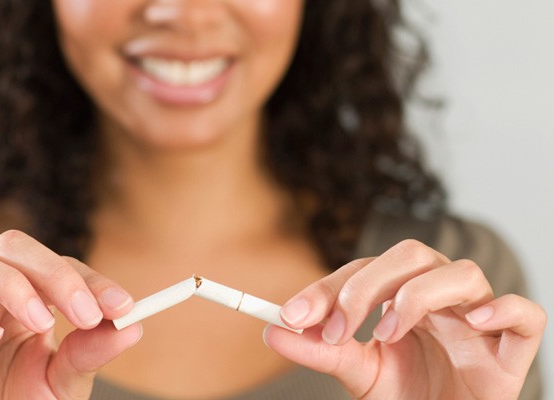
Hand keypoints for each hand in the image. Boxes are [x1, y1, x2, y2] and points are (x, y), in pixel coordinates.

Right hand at [0, 230, 141, 398]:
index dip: (90, 280)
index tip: (122, 307)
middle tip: (85, 313)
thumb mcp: (66, 382)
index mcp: (27, 296)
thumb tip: (133, 326)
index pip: (59, 265)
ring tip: (41, 323)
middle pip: (11, 246)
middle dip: (53, 272)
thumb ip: (90, 353)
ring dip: (10, 284)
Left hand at [265, 239, 545, 398]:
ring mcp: (478, 318)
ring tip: (388, 335)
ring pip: (462, 273)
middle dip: (366, 285)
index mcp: (401, 295)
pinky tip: (472, 324)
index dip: (329, 287)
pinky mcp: (512, 348)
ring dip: (418, 297)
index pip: (363, 269)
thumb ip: (319, 351)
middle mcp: (439, 296)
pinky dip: (501, 311)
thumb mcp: (357, 374)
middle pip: (410, 255)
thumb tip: (272, 331)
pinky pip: (524, 313)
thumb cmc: (409, 396)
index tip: (294, 315)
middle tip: (338, 328)